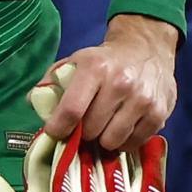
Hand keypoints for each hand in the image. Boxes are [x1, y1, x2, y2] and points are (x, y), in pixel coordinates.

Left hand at [40, 14, 178, 151]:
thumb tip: (33, 103)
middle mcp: (120, 83)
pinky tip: (122, 127)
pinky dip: (124, 142)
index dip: (58, 128)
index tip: (55, 133)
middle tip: (84, 125)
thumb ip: (52, 81)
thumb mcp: (76, 61)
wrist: (146, 48)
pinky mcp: (159, 114)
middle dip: (83, 132)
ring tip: (104, 126)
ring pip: (112, 141)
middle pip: (91, 130)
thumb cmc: (104, 60)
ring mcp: (142, 100)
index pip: (72, 109)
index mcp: (95, 68)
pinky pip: (133, 144)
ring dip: (103, 139)